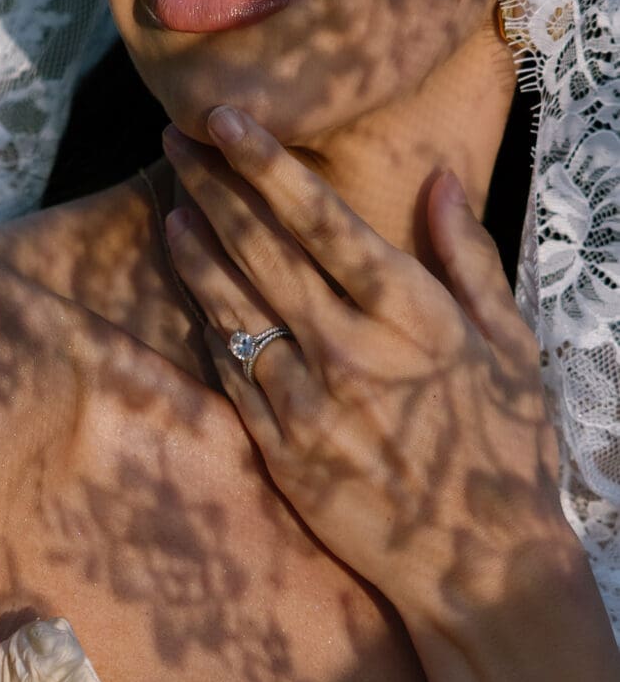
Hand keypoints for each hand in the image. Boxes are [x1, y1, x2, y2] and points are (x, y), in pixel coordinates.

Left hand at [162, 107, 567, 617]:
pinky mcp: (284, 451)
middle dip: (214, 187)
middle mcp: (352, 351)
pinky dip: (211, 329)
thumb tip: (440, 181)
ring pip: (235, 311)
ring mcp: (310, 404)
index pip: (323, 222)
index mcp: (413, 315)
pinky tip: (193, 295)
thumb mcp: (511, 347)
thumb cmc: (504, 449)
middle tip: (175, 141)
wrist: (481, 562)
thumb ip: (470, 259)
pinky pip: (235, 378)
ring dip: (197, 254)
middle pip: (264, 253)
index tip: (224, 118)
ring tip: (170, 208)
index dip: (266, 165)